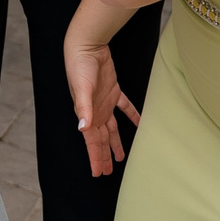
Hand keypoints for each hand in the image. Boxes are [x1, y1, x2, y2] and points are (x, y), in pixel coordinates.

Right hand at [64, 27, 140, 177]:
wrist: (86, 46)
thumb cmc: (80, 66)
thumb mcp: (82, 88)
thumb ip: (83, 107)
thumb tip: (83, 127)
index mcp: (88, 114)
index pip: (92, 142)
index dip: (95, 158)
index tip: (97, 173)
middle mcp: (96, 111)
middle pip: (101, 139)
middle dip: (103, 156)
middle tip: (107, 172)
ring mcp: (104, 102)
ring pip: (111, 128)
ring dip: (114, 142)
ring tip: (119, 157)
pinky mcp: (113, 91)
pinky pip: (124, 107)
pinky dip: (131, 116)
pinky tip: (139, 124)